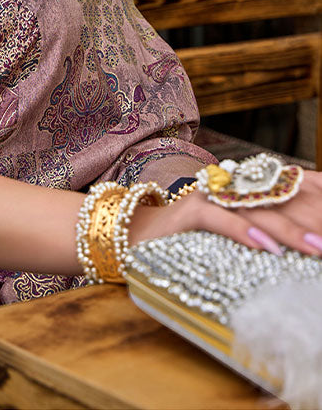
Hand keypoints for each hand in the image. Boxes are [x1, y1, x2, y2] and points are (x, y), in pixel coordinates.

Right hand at [128, 169, 321, 255]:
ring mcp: (209, 196)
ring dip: (288, 230)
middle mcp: (228, 188)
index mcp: (242, 191)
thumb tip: (295, 251)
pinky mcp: (189, 210)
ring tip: (313, 247)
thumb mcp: (228, 236)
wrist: (134, 235)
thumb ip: (256, 234)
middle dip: (308, 222)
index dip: (311, 205)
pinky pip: (221, 219)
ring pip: (255, 211)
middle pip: (277, 203)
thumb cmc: (186, 241)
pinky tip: (266, 247)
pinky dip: (243, 232)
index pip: (285, 192)